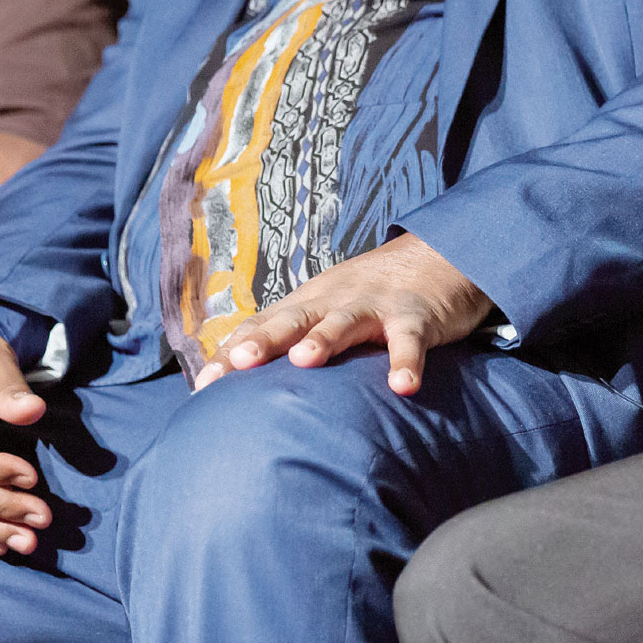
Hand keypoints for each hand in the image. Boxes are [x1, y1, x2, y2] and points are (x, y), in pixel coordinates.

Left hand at [194, 232, 491, 396]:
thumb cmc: (369, 296)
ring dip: (324, 338)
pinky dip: (406, 361)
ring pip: (345, 321)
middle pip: (295, 319)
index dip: (235, 353)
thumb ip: (289, 339)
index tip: (206, 386)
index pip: (265, 326)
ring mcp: (374, 306)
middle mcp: (335, 300)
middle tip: (239, 362)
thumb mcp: (326, 310)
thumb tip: (240, 379)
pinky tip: (403, 387)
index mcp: (309, 303)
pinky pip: (409, 341)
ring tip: (303, 361)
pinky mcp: (415, 316)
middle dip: (266, 339)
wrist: (437, 255)